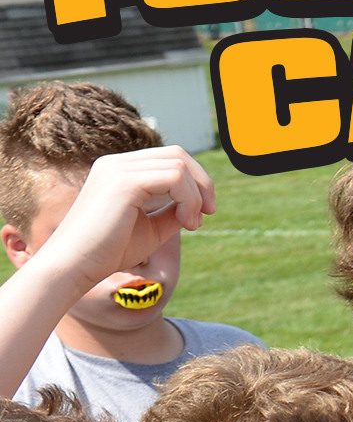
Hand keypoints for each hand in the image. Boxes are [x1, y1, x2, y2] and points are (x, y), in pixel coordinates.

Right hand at [28, 147, 214, 287]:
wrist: (74, 268)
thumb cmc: (108, 253)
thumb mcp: (152, 227)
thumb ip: (174, 209)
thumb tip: (201, 201)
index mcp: (118, 170)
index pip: (168, 158)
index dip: (194, 181)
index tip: (201, 213)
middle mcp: (116, 164)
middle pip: (177, 154)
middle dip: (202, 182)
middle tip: (209, 212)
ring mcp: (118, 169)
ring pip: (179, 164)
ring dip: (197, 195)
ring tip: (192, 223)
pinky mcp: (123, 182)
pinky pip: (175, 177)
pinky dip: (190, 199)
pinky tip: (187, 223)